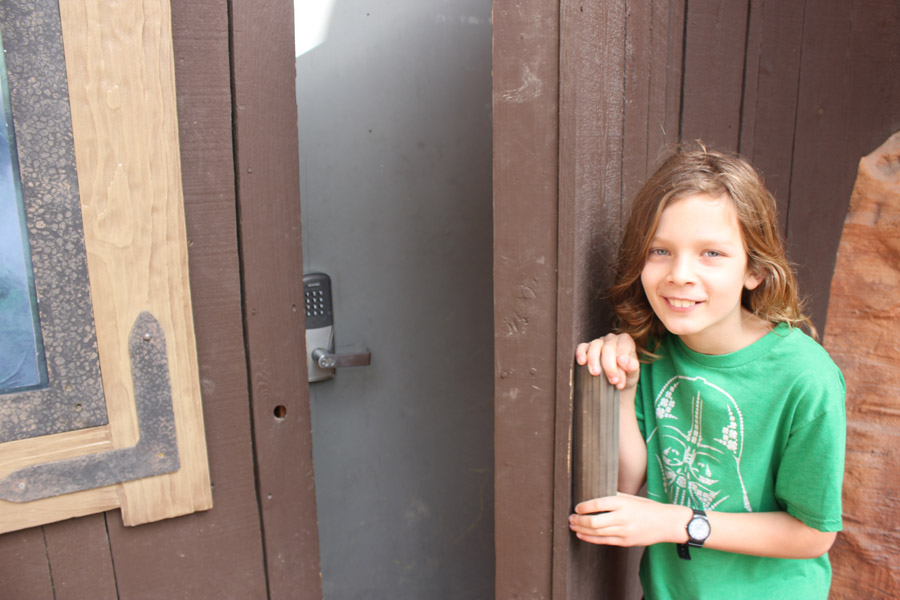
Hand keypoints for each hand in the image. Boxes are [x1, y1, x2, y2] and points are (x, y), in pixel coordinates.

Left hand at [568, 493, 688, 547]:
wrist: (666, 523)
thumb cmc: (647, 508)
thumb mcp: (631, 498)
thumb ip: (614, 497)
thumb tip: (594, 495)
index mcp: (623, 504)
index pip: (599, 504)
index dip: (584, 507)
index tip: (577, 507)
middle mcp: (623, 518)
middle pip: (595, 522)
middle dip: (579, 521)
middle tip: (571, 518)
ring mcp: (624, 532)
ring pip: (597, 533)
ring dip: (581, 530)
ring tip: (573, 526)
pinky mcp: (625, 542)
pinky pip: (604, 541)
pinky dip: (590, 538)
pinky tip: (582, 535)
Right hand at [574, 333, 639, 390]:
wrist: (615, 383)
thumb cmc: (626, 375)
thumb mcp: (633, 373)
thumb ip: (633, 367)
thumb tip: (627, 363)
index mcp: (625, 341)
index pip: (623, 347)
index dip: (622, 360)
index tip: (622, 373)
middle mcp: (611, 338)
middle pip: (608, 348)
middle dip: (610, 366)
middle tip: (612, 380)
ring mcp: (598, 342)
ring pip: (594, 346)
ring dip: (594, 361)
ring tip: (596, 374)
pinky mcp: (586, 347)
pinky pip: (582, 347)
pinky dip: (581, 354)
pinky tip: (582, 362)